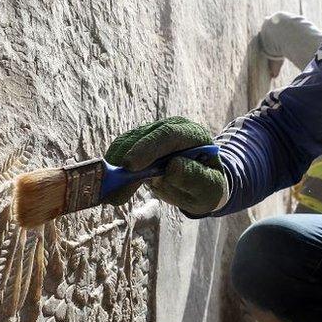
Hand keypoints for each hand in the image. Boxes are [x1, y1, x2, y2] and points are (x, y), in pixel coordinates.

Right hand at [103, 117, 226, 214]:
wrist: (200, 185)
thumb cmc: (207, 186)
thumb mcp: (210, 188)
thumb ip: (195, 178)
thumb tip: (173, 167)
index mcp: (193, 134)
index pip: (168, 134)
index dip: (148, 148)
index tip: (131, 167)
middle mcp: (171, 128)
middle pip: (143, 135)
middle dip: (125, 158)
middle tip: (113, 184)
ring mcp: (154, 134)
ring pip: (128, 142)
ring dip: (115, 165)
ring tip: (112, 193)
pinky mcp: (139, 144)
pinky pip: (121, 151)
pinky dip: (113, 168)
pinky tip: (111, 188)